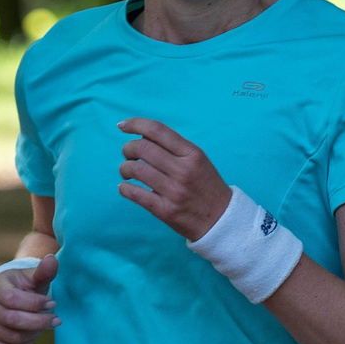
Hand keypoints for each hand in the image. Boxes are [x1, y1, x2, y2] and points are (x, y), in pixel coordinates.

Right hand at [0, 252, 59, 343]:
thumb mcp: (35, 277)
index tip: (53, 303)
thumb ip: (44, 270)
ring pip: (12, 337)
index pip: (12, 298)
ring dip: (34, 334)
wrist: (11, 300)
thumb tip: (51, 259)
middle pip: (11, 320)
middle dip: (39, 322)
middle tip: (56, 320)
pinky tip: (32, 337)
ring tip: (44, 326)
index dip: (35, 304)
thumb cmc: (26, 287)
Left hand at [115, 118, 231, 241]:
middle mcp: (183, 170)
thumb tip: (142, 136)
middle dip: (128, 148)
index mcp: (192, 154)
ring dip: (125, 168)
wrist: (222, 219)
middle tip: (128, 155)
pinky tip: (126, 187)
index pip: (158, 131)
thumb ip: (175, 148)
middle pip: (142, 148)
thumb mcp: (198, 160)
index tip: (123, 126)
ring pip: (135, 169)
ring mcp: (174, 191)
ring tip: (127, 172)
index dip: (136, 124)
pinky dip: (124, 188)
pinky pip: (135, 194)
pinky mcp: (166, 210)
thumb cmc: (206, 186)